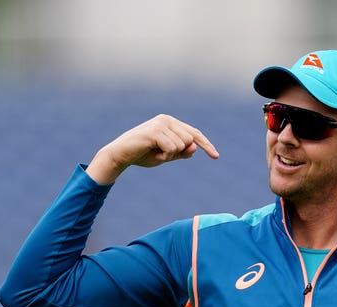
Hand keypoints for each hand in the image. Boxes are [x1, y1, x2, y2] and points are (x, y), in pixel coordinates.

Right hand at [86, 114, 218, 183]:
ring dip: (170, 155)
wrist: (120, 155)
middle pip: (190, 141)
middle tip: (161, 155)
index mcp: (171, 123)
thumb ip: (182, 152)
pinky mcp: (155, 131)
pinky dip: (165, 156)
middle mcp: (167, 119)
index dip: (206, 145)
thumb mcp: (167, 155)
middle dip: (178, 153)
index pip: (194, 133)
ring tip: (155, 153)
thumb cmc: (143, 155)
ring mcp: (161, 123)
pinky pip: (172, 148)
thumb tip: (195, 148)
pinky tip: (153, 154)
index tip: (216, 156)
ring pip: (182, 145)